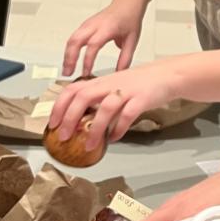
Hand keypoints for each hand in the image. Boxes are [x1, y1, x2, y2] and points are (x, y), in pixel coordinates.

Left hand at [48, 64, 177, 149]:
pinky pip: (128, 115)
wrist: (167, 75)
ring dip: (95, 129)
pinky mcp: (142, 99)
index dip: (59, 106)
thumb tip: (80, 119)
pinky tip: (114, 138)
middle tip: (64, 137)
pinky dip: (119, 128)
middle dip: (70, 117)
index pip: (72, 89)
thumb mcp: (114, 87)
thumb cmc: (139, 83)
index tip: (53, 123)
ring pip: (105, 108)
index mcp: (101, 81)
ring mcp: (127, 91)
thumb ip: (98, 99)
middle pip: (83, 97)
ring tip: (89, 145)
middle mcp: (110, 84)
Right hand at [62, 3, 143, 77]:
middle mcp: (94, 25)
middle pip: (76, 41)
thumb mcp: (132, 40)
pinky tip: (69, 61)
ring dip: (67, 55)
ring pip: (72, 39)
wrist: (126, 4)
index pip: (93, 44)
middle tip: (68, 73)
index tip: (86, 73)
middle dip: (70, 58)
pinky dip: (69, 50)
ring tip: (66, 71)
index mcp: (107, 28)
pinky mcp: (84, 26)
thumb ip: (125, 58)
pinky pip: (73, 38)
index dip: (88, 60)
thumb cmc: (129, 19)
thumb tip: (118, 74)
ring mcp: (87, 24)